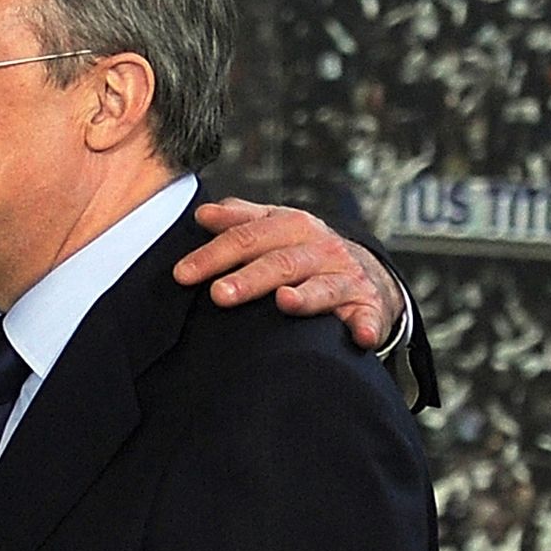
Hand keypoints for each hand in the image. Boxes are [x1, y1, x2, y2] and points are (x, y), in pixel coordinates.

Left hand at [172, 198, 404, 350]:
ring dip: (305, 297)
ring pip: (323, 287)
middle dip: (249, 278)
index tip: (183, 273)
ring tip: (284, 301)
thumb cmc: (304, 250)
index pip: (247, 237)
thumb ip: (240, 219)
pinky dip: (365, 325)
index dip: (213, 254)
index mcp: (291, 226)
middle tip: (218, 294)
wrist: (364, 272)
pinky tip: (360, 336)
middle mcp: (319, 249)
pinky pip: (368, 316)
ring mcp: (345, 277)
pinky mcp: (368, 306)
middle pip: (280, 262)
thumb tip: (203, 214)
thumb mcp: (274, 227)